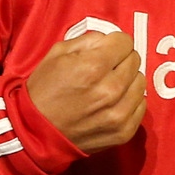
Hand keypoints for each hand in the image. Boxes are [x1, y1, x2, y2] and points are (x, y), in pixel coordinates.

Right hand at [26, 31, 146, 153]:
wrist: (34, 134)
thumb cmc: (43, 91)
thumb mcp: (57, 54)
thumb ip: (89, 40)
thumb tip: (109, 40)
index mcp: (92, 67)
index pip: (125, 42)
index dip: (113, 44)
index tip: (106, 50)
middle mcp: (110, 90)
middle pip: (134, 60)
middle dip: (120, 60)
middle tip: (104, 69)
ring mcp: (119, 114)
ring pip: (140, 82)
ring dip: (127, 80)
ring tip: (108, 86)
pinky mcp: (124, 131)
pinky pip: (141, 105)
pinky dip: (129, 101)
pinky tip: (112, 103)